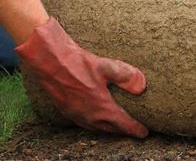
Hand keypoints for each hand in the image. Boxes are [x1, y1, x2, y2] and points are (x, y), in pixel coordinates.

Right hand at [16, 17, 148, 137]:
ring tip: (119, 126)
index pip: (124, 124)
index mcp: (102, 109)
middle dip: (124, 130)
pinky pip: (87, 124)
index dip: (136, 129)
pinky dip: (97, 124)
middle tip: (135, 130)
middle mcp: (90, 117)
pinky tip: (98, 117)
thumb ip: (127, 77)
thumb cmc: (79, 64)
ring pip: (98, 128)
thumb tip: (142, 87)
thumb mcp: (108, 67)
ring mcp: (78, 116)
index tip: (145, 132)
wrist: (50, 63)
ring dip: (111, 128)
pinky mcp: (68, 111)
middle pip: (112, 129)